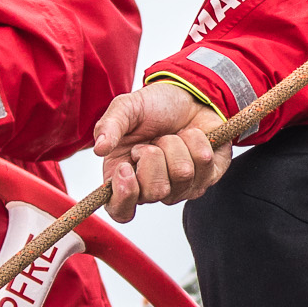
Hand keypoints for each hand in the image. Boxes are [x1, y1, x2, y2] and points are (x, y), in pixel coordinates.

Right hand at [91, 84, 229, 221]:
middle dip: (154, 156)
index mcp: (124, 178)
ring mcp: (182, 187)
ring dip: (176, 144)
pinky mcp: (207, 177)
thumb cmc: (153, 107)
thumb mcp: (126, 108)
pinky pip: (204, 163)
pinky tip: (191, 136)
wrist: (188, 95)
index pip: (121, 211)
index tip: (126, 169)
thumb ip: (110, 125)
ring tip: (172, 136)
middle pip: (156, 191)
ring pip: (182, 174)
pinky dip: (196, 140)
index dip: (125, 196)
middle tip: (153, 142)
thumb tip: (100, 148)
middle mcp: (152, 188)